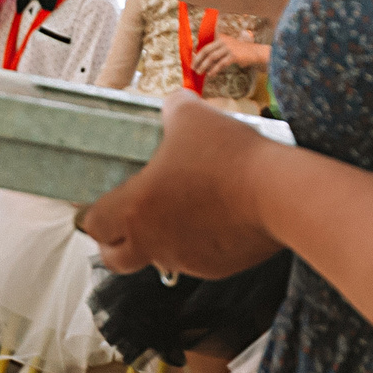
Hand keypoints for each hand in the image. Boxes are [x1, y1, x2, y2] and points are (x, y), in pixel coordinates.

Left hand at [85, 92, 285, 280]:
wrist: (280, 194)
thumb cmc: (229, 156)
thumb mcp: (192, 116)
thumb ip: (172, 109)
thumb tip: (173, 105)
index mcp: (136, 210)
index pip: (93, 225)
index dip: (92, 213)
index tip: (99, 201)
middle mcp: (154, 243)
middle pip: (115, 258)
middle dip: (116, 242)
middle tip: (129, 218)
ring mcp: (187, 260)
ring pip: (160, 257)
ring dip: (161, 239)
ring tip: (183, 207)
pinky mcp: (219, 267)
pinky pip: (197, 259)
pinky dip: (199, 242)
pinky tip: (218, 214)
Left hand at [193, 35, 268, 78]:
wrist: (254, 53)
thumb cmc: (239, 52)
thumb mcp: (227, 48)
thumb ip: (217, 51)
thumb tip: (202, 61)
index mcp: (220, 39)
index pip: (205, 47)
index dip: (198, 56)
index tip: (193, 64)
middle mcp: (223, 42)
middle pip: (207, 51)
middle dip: (199, 61)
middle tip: (194, 69)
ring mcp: (229, 48)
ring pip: (212, 57)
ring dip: (205, 66)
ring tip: (200, 72)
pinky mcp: (233, 55)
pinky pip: (221, 63)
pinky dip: (215, 69)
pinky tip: (211, 74)